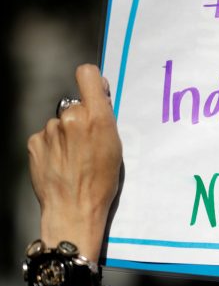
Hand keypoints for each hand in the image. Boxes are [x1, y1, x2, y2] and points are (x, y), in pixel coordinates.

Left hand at [27, 64, 121, 259]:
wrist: (73, 210)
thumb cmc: (101, 184)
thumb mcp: (116, 148)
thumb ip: (104, 120)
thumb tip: (98, 100)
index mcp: (96, 118)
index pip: (87, 74)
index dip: (91, 82)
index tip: (94, 94)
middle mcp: (70, 118)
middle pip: (74, 105)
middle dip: (80, 119)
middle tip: (87, 143)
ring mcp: (50, 131)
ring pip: (59, 123)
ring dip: (65, 135)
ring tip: (73, 159)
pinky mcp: (34, 143)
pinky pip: (45, 137)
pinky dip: (52, 147)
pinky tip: (59, 163)